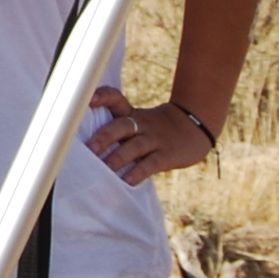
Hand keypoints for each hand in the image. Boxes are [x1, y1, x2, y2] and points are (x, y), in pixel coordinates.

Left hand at [85, 85, 215, 182]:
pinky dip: (139, 171)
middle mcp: (142, 124)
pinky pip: (152, 163)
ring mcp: (155, 139)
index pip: (116, 99)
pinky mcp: (167, 155)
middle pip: (122, 126)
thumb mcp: (138, 121)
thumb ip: (117, 130)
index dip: (104, 97)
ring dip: (119, 157)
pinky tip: (128, 180)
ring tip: (106, 168)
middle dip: (105, 136)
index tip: (89, 100)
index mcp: (132, 114)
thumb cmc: (156, 128)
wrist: (194, 127)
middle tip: (90, 148)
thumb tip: (85, 146)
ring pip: (135, 146)